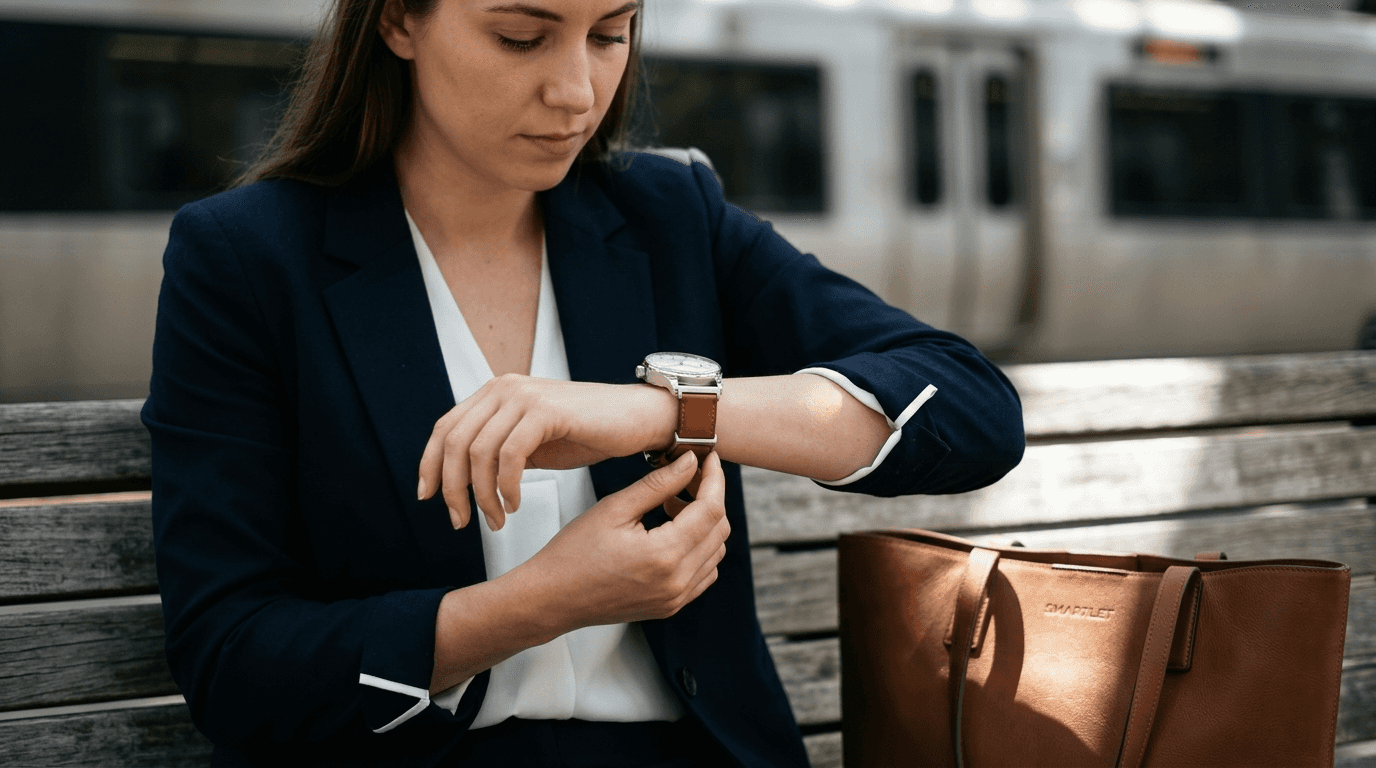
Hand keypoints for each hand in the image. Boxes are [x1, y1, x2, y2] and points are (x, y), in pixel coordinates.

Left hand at [417, 374, 674, 529]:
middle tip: (461, 522)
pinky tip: (516, 505)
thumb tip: (460, 480)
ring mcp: (524, 396)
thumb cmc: (587, 433)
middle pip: (454, 442)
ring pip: (479, 452)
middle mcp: (504, 388)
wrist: (636, 418)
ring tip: (497, 521)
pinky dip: (506, 487)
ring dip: (483, 495)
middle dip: (452, 488)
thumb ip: (497, 451)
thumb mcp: (531, 442)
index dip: (429, 465)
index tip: (427, 498)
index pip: (444, 429)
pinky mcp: (546, 411)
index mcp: (495, 393)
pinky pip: (510, 455)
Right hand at [519, 451, 730, 628]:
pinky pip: (704, 573)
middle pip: (719, 530)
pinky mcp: (670, 606)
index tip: (709, 458)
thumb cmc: (574, 553)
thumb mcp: (615, 508)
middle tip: (685, 478)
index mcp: (664, 555)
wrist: (552, 598)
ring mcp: (676, 598)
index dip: (714, 479)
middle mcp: (677, 581)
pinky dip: (700, 549)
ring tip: (672, 505)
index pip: (711, 509)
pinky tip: (673, 532)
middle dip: (710, 498)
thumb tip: (691, 461)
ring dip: (705, 524)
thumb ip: (659, 483)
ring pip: (715, 552)